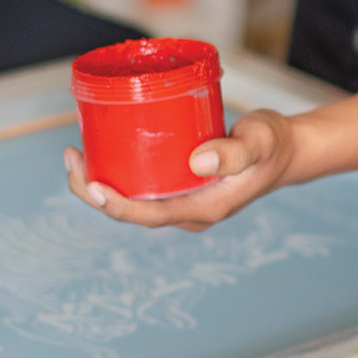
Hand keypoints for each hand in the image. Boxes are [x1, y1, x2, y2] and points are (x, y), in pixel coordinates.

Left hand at [64, 109, 295, 230]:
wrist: (285, 150)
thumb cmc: (273, 144)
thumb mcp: (259, 142)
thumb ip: (235, 152)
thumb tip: (197, 162)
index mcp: (202, 209)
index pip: (148, 215)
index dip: (115, 205)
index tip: (90, 186)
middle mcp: (186, 210)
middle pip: (130, 211)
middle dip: (92, 192)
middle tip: (71, 159)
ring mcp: (181, 200)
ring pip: (131, 199)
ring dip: (97, 183)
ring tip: (74, 154)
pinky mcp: (177, 185)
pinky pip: (140, 185)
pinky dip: (116, 172)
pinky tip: (99, 152)